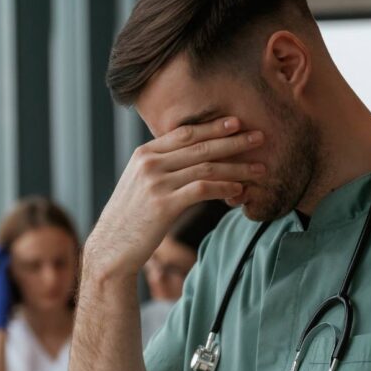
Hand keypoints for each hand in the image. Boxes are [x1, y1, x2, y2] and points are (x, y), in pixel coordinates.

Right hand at [83, 116, 264, 278]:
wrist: (110, 248)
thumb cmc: (130, 218)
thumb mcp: (139, 183)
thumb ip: (160, 167)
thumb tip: (189, 158)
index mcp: (144, 154)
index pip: (184, 133)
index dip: (213, 127)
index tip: (236, 123)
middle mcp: (149, 164)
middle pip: (200, 146)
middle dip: (233, 141)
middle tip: (259, 137)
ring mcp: (156, 184)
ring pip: (206, 167)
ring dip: (237, 167)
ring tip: (259, 169)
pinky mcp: (164, 205)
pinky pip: (202, 190)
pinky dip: (224, 187)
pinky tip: (240, 189)